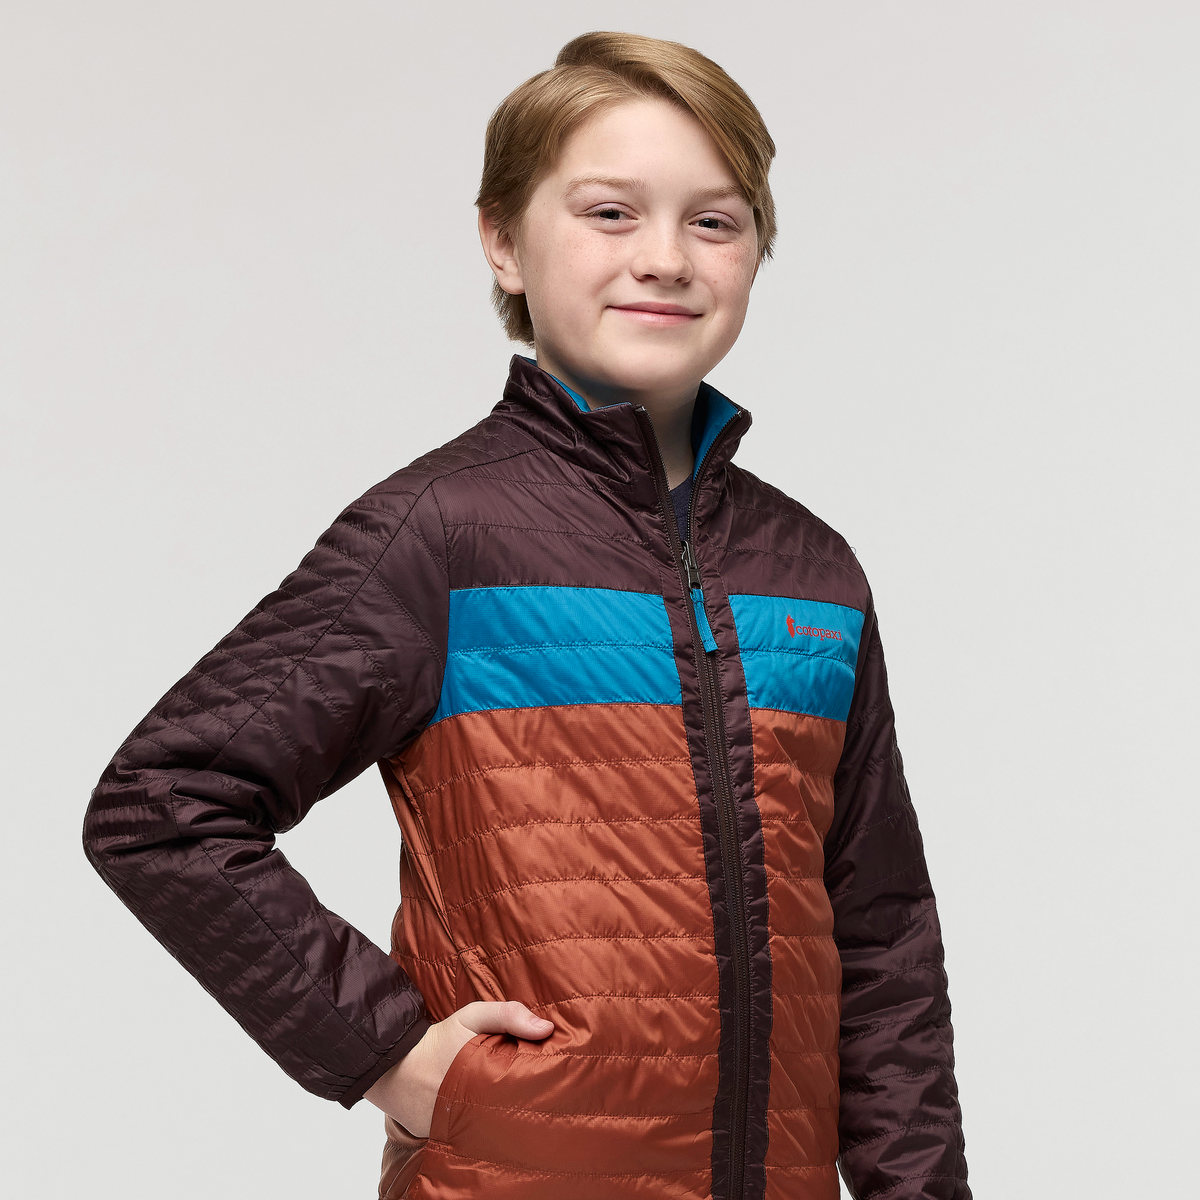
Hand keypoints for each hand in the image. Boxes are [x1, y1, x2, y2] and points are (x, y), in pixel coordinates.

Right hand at [364, 1000, 553, 1137]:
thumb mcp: (472, 1017)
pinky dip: (479, 1128)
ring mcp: (457, 1129)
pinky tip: (489, 1118)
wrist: (393, 1065)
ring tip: (517, 1109)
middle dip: (523, 1105)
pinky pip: (469, 1136)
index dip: (539, 1087)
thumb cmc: (438, 1039)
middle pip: (510, 1113)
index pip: (524, 1092)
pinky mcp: (444, 1138)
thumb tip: (547, 1028)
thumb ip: (508, 1015)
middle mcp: (472, 1111)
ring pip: (491, 1127)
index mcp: (485, 1081)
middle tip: (540, 1097)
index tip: (552, 1080)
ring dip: (502, 1119)